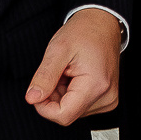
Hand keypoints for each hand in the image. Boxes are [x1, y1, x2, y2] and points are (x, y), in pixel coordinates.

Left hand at [26, 7, 121, 123]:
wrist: (102, 23)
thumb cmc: (83, 32)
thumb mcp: (58, 49)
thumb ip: (44, 77)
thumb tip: (32, 98)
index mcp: (96, 85)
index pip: (64, 116)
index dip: (44, 107)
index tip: (39, 89)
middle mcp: (106, 97)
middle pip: (67, 113)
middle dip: (54, 96)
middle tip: (57, 72)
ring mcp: (108, 99)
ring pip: (73, 110)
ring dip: (62, 94)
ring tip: (68, 71)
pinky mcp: (106, 99)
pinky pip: (80, 106)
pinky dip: (71, 93)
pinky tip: (75, 76)